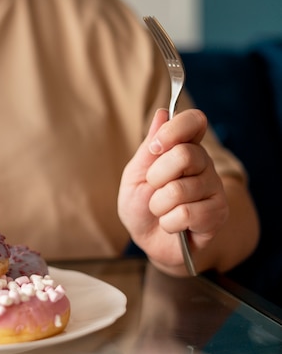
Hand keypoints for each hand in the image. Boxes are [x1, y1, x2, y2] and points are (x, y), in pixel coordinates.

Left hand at [118, 109, 228, 273]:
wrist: (149, 240)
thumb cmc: (142, 205)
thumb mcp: (135, 174)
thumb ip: (149, 147)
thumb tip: (162, 113)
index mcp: (184, 148)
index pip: (195, 121)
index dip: (175, 129)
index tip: (155, 147)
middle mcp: (204, 165)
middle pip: (185, 155)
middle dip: (156, 176)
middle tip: (154, 188)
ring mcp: (214, 189)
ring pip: (180, 190)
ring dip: (158, 205)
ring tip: (161, 210)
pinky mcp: (217, 215)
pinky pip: (185, 214)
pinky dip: (168, 222)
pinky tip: (172, 224)